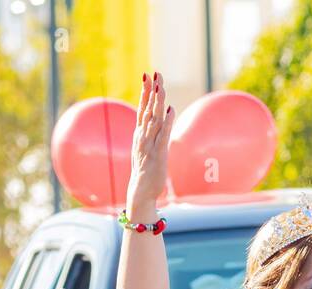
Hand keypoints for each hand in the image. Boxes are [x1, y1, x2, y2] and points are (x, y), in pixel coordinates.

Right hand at [128, 71, 173, 210]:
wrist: (140, 192)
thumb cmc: (146, 171)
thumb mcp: (147, 147)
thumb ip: (153, 132)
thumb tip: (163, 114)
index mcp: (140, 134)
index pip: (142, 108)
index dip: (145, 91)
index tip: (148, 75)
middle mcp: (142, 136)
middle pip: (147, 109)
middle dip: (151, 91)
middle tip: (155, 73)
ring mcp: (148, 145)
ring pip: (153, 119)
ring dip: (157, 103)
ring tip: (160, 86)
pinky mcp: (157, 155)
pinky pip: (163, 135)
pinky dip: (167, 122)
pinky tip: (171, 110)